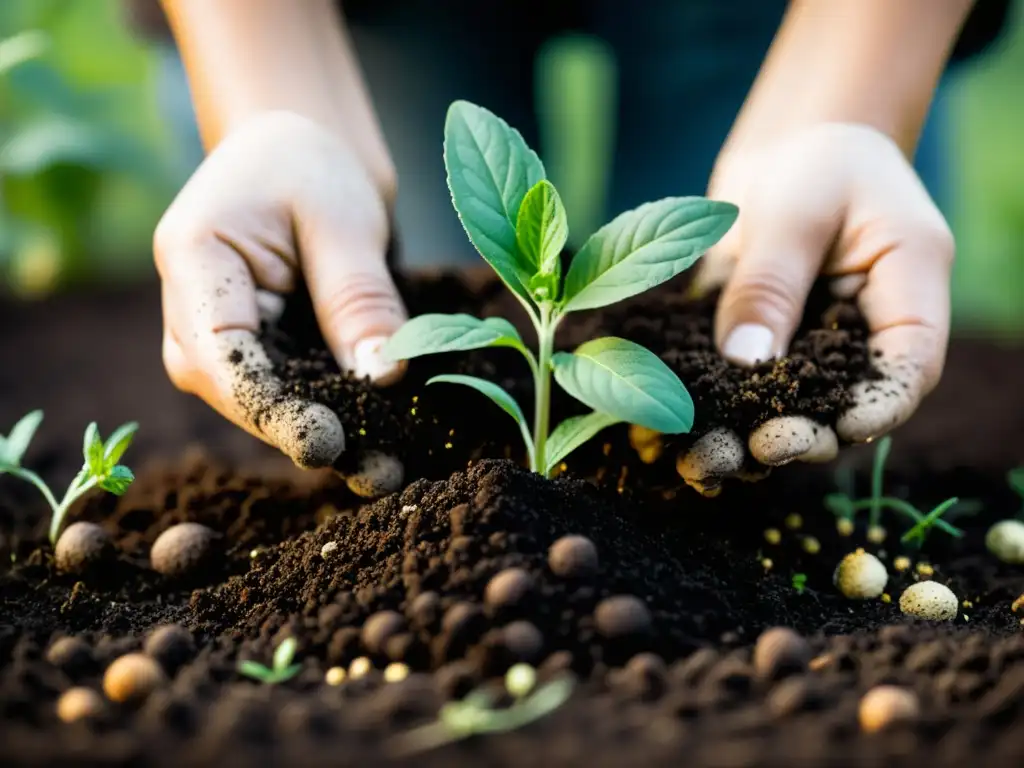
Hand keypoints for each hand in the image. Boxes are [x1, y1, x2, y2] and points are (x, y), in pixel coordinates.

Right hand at [155, 111, 406, 472]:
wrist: (297, 151)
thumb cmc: (311, 167)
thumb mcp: (343, 220)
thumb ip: (358, 298)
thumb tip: (383, 377)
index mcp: (194, 257)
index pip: (219, 350)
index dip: (268, 403)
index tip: (324, 440)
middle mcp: (193, 308)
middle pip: (235, 390)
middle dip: (302, 434)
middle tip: (376, 473)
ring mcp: (219, 335)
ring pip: (262, 401)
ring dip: (324, 436)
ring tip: (388, 472)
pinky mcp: (257, 350)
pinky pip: (289, 389)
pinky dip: (334, 413)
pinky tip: (382, 445)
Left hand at [679, 123, 952, 494]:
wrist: (790, 148)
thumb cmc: (813, 160)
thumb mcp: (793, 211)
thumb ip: (772, 283)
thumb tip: (746, 362)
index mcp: (907, 289)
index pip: (909, 363)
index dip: (877, 406)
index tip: (835, 429)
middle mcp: (864, 332)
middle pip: (845, 402)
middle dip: (802, 435)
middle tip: (757, 451)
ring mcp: (817, 347)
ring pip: (790, 407)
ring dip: (748, 439)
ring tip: (705, 463)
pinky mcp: (767, 348)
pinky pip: (746, 389)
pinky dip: (715, 414)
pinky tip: (676, 439)